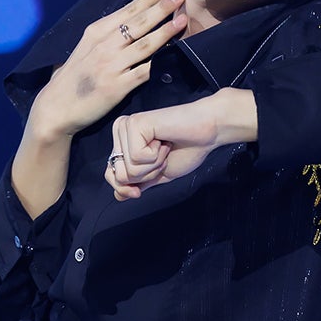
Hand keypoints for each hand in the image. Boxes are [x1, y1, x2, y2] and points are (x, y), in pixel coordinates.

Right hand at [30, 0, 188, 142]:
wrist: (57, 108)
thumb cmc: (72, 79)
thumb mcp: (84, 49)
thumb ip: (104, 37)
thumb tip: (128, 25)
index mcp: (95, 33)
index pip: (126, 12)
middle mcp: (104, 46)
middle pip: (139, 23)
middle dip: (162, 7)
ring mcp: (111, 66)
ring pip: (145, 44)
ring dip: (166, 31)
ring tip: (183, 19)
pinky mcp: (117, 87)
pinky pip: (145, 71)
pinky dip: (161, 61)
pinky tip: (175, 53)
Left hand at [106, 89, 256, 200]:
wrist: (208, 132)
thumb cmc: (187, 149)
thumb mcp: (157, 175)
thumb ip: (137, 184)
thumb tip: (117, 196)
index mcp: (122, 142)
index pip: (111, 176)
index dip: (133, 185)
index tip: (155, 171)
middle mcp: (120, 131)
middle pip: (119, 176)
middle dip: (148, 174)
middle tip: (163, 154)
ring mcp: (125, 127)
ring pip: (128, 170)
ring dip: (154, 165)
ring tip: (164, 146)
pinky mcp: (134, 124)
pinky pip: (137, 157)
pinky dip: (157, 156)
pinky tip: (164, 140)